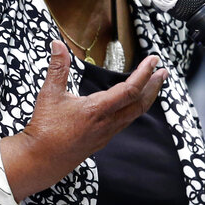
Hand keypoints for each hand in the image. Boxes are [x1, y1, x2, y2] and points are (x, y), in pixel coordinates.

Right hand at [8, 40, 168, 193]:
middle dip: (154, 86)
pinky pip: (124, 122)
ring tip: (151, 85)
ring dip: (145, 98)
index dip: (144, 73)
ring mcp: (106, 134)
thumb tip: (57, 44)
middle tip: (163, 72)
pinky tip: (129, 105)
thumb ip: (58, 68)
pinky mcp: (101, 140)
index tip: (153, 61)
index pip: (130, 89)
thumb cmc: (45, 129)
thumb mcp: (50, 94)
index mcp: (97, 110)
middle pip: (140, 104)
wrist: (41, 160)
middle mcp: (107, 123)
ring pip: (134, 115)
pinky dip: (133, 109)